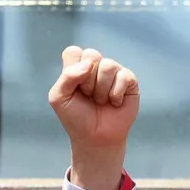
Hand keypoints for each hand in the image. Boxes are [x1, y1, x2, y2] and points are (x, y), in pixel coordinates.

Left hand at [49, 46, 138, 189]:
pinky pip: (124, 76)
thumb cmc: (76, 117)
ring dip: (102, 88)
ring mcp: (114, 74)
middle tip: (88, 96)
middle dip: (87, 80)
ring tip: (101, 101)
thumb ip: (67, 76)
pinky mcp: (130, 82)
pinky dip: (116, 93)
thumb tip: (89, 64)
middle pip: (92, 55)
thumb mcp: (59, 97)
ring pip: (108, 65)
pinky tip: (114, 103)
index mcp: (77, 68)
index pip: (74, 52)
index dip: (73, 68)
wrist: (96, 138)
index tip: (74, 87)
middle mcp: (96, 67)